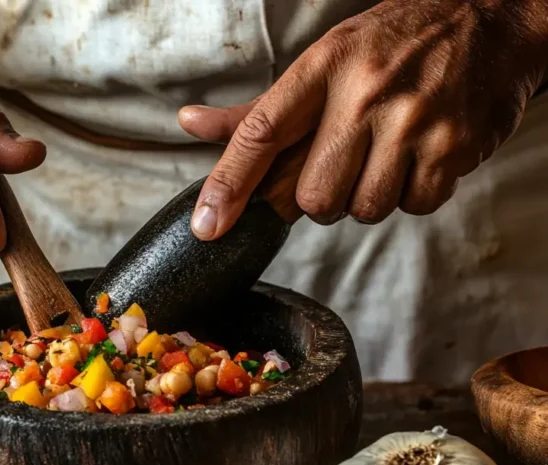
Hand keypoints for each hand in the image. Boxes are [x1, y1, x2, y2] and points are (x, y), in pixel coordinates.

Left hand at [178, 0, 547, 239]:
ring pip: (361, 210)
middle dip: (319, 198)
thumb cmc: (393, 46)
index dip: (228, 185)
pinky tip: (418, 158)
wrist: (492, 22)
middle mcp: (366, 93)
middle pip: (312, 197)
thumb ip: (259, 109)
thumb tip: (190, 123)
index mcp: (323, 68)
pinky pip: (413, 207)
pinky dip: (411, 194)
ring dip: (366, 197)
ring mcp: (413, 122)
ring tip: (384, 155)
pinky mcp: (454, 147)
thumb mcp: (323, 62)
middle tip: (342, 164)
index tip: (208, 226)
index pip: (261, 134)